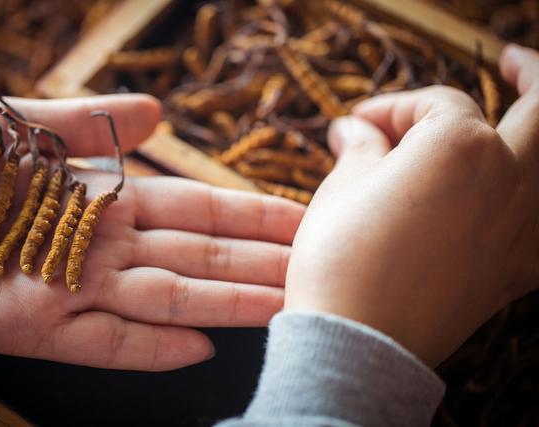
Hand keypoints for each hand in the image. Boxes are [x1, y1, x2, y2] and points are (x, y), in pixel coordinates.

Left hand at [0, 95, 303, 370]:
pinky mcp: (40, 329)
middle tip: (315, 270)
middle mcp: (102, 248)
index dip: (246, 215)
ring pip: (165, 299)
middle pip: (194, 258)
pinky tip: (200, 345)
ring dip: (223, 304)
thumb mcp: (25, 124)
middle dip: (255, 264)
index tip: (298, 219)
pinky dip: (152, 346)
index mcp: (104, 200)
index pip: (193, 210)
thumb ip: (96, 124)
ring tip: (281, 308)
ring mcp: (75, 291)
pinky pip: (108, 342)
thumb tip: (164, 112)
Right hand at [285, 44, 538, 365]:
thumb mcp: (341, 187)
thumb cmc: (340, 258)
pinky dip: (537, 201)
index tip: (358, 124)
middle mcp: (505, 178)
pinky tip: (521, 197)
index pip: (434, 106)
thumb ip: (360, 148)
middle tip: (510, 62)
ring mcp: (520, 227)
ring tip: (528, 120)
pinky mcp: (518, 269)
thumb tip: (355, 131)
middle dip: (528, 74)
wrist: (357, 340)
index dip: (393, 108)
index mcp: (458, 146)